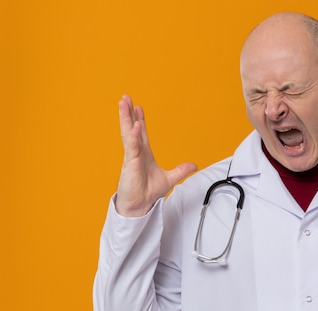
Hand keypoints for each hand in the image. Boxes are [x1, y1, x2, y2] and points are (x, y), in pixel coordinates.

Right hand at [116, 95, 197, 216]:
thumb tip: (193, 165)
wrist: (140, 205)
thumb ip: (181, 170)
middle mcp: (136, 153)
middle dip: (129, 113)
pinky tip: (134, 126)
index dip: (140, 119)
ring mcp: (132, 157)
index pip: (141, 133)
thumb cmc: (148, 192)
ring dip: (126, 118)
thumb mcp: (169, 179)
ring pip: (128, 133)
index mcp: (144, 153)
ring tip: (124, 104)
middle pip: (131, 128)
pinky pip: (132, 148)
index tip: (138, 107)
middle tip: (126, 98)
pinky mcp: (130, 164)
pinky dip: (133, 136)